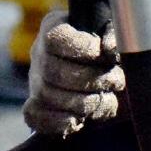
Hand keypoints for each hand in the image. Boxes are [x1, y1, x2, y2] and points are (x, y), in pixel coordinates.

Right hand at [23, 9, 123, 137]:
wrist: (95, 68)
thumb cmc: (105, 46)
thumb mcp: (110, 32)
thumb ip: (113, 33)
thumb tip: (109, 48)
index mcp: (53, 28)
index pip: (54, 38)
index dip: (81, 48)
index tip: (105, 54)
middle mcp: (39, 54)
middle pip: (52, 70)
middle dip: (90, 80)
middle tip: (116, 81)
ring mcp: (35, 81)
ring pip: (47, 95)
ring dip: (83, 103)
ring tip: (107, 100)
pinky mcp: (36, 105)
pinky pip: (35, 117)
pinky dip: (58, 122)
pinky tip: (80, 120)